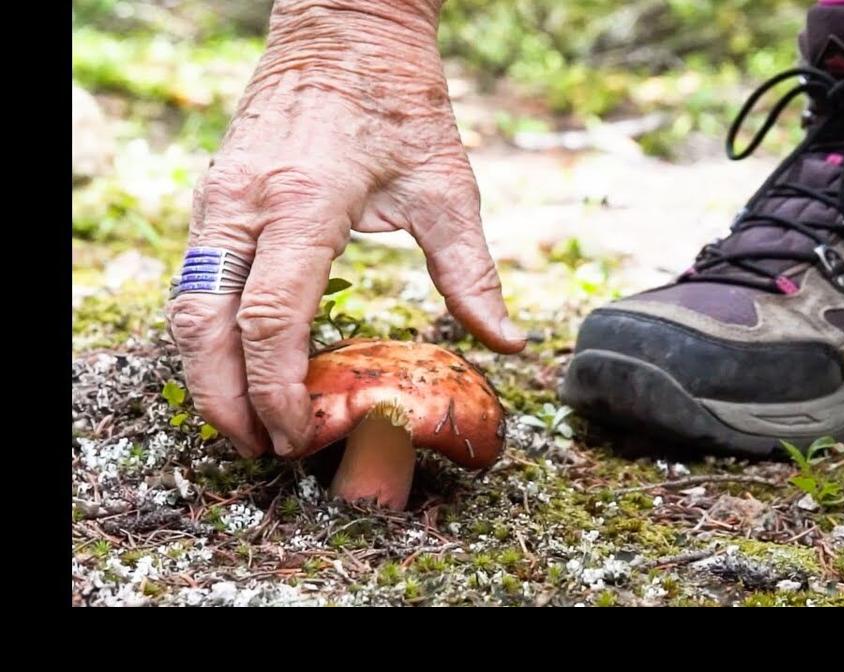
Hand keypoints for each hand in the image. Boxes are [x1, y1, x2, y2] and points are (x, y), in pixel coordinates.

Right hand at [165, 0, 524, 458]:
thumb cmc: (400, 106)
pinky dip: (206, 334)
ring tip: (245, 423)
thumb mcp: (447, 187)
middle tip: (262, 448)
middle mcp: (245, 204)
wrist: (346, 33)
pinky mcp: (212, 199)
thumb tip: (508, 343)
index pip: (270, 317)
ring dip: (206, 373)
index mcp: (305, 203)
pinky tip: (238, 367)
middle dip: (226, 398)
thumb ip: (470, 273)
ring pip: (186, 304)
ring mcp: (218, 200)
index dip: (277, 387)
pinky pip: (193, 280)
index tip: (297, 432)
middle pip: (206, 324)